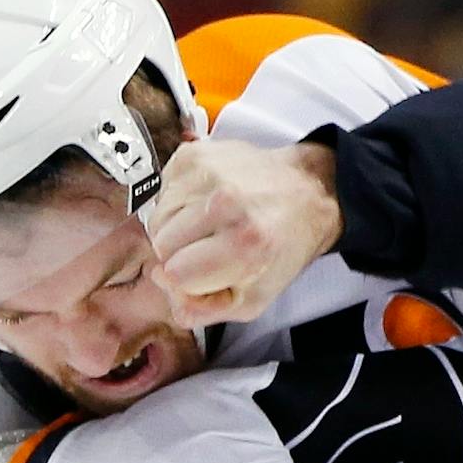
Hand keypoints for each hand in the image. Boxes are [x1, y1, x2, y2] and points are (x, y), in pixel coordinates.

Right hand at [146, 139, 341, 328]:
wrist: (305, 192)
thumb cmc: (281, 247)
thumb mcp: (253, 298)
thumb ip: (203, 309)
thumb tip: (162, 284)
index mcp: (246, 243)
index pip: (174, 273)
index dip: (187, 279)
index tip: (206, 272)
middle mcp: (227, 201)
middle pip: (162, 244)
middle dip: (179, 254)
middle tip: (211, 247)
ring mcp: (209, 172)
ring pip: (157, 218)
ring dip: (176, 228)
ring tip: (210, 225)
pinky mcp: (195, 154)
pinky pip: (161, 192)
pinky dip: (177, 203)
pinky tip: (206, 203)